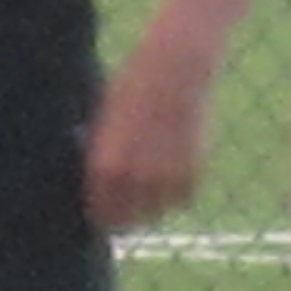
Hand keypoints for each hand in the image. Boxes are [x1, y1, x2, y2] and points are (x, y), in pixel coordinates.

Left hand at [83, 35, 212, 231]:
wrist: (174, 69)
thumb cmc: (132, 87)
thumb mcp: (105, 123)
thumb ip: (101, 155)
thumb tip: (97, 180)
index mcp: (105, 167)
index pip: (99, 212)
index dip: (100, 215)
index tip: (101, 214)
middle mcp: (135, 179)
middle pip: (127, 221)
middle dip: (123, 217)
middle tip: (124, 211)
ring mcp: (166, 178)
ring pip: (156, 214)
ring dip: (150, 209)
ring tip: (147, 196)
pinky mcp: (193, 172)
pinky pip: (182, 199)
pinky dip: (176, 194)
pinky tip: (169, 180)